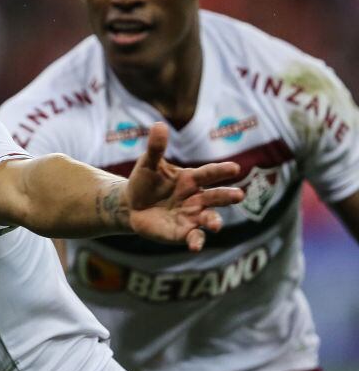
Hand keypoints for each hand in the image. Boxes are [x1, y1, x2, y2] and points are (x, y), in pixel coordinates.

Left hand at [123, 123, 244, 250]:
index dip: (222, 171)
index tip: (235, 168)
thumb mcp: (148, 163)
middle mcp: (197, 198)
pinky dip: (196, 241)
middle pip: (216, 197)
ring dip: (214, 221)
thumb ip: (156, 148)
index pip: (210, 173)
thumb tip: (159, 125)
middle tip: (239, 195)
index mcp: (191, 179)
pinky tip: (195, 245)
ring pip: (209, 218)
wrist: (131, 205)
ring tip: (215, 225)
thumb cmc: (144, 181)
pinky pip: (193, 237)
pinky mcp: (182, 232)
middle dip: (228, 196)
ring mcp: (192, 216)